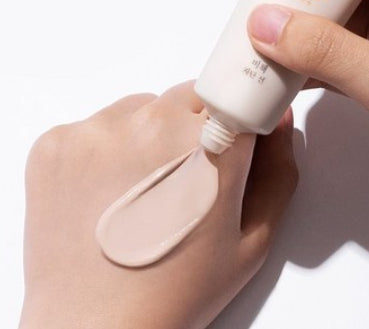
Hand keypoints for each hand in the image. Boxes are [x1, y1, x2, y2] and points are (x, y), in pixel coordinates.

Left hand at [20, 81, 296, 328]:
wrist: (94, 328)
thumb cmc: (172, 291)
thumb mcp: (252, 240)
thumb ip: (278, 172)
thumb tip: (278, 122)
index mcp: (210, 146)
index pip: (240, 93)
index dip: (239, 115)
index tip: (234, 130)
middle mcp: (154, 124)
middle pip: (192, 97)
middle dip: (197, 127)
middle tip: (186, 178)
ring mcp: (100, 130)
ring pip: (144, 107)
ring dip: (150, 135)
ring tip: (144, 190)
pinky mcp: (60, 141)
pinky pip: (99, 125)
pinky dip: (108, 149)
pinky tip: (109, 192)